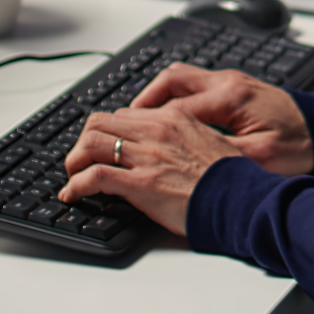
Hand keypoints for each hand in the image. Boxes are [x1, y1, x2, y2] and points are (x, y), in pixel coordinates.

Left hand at [60, 108, 241, 235]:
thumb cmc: (230, 178)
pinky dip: (76, 185)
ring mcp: (147, 156)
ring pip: (91, 143)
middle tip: (80, 160)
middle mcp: (157, 131)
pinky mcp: (141, 183)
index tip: (102, 146)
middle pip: (99, 123)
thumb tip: (166, 150)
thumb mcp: (207, 143)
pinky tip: (72, 194)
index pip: (124, 115)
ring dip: (74, 160)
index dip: (107, 131)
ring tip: (72, 176)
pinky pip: (95, 176)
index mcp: (173, 118)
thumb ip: (183, 138)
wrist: (242, 198)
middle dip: (83, 141)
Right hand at [133, 63, 313, 175]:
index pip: (176, 105)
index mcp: (230, 97)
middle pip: (170, 81)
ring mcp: (228, 80)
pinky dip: (171, 97)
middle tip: (120, 126)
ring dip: (154, 96)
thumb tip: (191, 164)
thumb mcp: (262, 159)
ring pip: (178, 78)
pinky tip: (164, 116)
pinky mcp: (232, 87)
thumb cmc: (299, 143)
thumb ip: (224, 157)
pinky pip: (191, 84)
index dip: (147, 122)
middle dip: (141, 103)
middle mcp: (226, 82)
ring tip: (135, 121)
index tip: (126, 138)